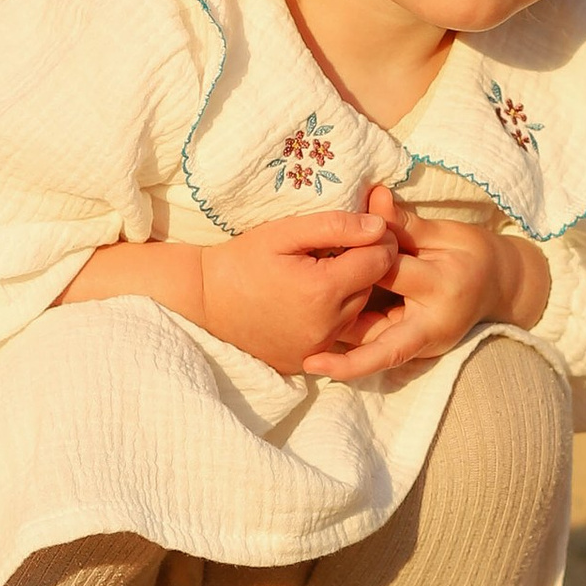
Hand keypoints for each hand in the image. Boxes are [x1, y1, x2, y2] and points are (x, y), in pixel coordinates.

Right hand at [194, 209, 399, 373]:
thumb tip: (379, 226)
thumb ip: (335, 226)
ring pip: (358, 311)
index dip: (378, 241)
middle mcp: (327, 325)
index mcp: (323, 290)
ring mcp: (318, 347)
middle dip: (363, 265)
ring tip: (320, 273)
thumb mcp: (284, 232)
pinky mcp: (308, 360)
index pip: (381, 261)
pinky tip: (309, 301)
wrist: (205, 301)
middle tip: (336, 249)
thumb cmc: (243, 260)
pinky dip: (333, 316)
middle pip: (372, 287)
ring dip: (349, 291)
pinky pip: (338, 334)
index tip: (363, 230)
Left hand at [304, 189, 549, 381]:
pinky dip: (356, 357)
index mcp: (443, 284)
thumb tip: (373, 194)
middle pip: (382, 337)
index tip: (328, 252)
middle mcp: (436, 322)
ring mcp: (430, 343)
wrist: (500, 285)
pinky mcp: (422, 351)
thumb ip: (404, 222)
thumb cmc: (470, 253)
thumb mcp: (444, 232)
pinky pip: (384, 355)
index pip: (391, 273)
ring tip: (306, 360)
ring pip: (380, 354)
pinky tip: (322, 359)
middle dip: (345, 342)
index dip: (359, 260)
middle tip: (307, 354)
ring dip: (345, 359)